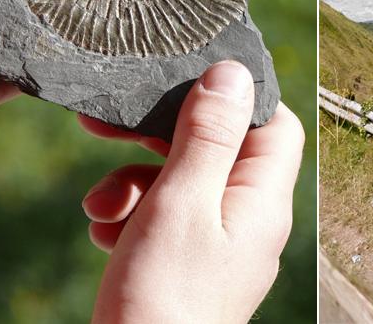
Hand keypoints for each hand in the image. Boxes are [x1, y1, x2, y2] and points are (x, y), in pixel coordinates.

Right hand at [79, 61, 304, 323]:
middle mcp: (249, 221)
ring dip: (133, 180)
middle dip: (160, 136)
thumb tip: (233, 73)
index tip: (185, 83)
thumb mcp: (181, 203)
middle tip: (108, 123)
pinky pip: (165, 219)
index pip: (274, 125)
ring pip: (182, 183)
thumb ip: (207, 136)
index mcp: (263, 202)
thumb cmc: (163, 298)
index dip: (236, 97)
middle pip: (218, 149)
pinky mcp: (188, 265)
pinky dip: (131, 215)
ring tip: (98, 205)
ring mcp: (219, 244)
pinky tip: (101, 231)